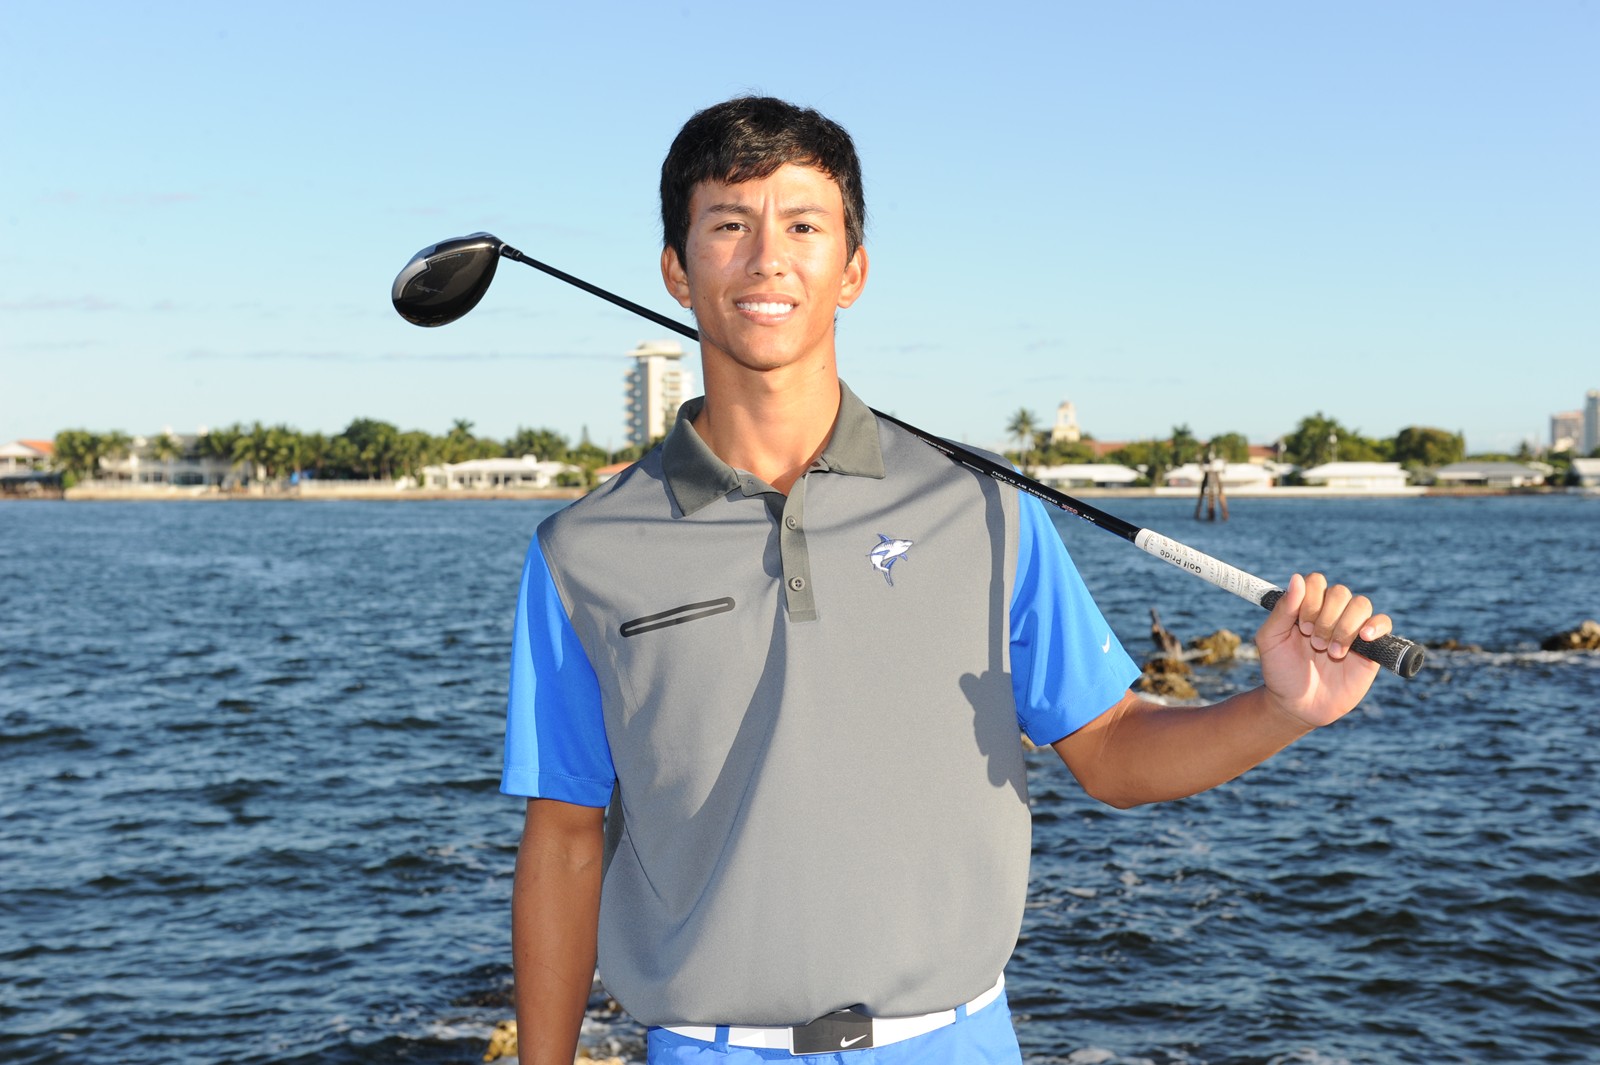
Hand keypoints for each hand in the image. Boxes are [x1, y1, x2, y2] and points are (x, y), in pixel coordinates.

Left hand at [1255, 572, 1390, 727]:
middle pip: (1340, 592)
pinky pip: (1384, 623)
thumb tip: (1297, 578)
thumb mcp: (1270, 640)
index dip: (1310, 599)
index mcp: (1306, 607)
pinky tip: (1363, 638)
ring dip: (1345, 626)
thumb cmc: (1281, 671)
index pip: (1316, 582)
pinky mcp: (1371, 647)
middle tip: (1314, 642)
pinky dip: (1377, 625)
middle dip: (1326, 617)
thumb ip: (1282, 609)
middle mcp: (1331, 614)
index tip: (1301, 626)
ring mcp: (1352, 629)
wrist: (1298, 705)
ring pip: (1360, 604)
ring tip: (1332, 652)